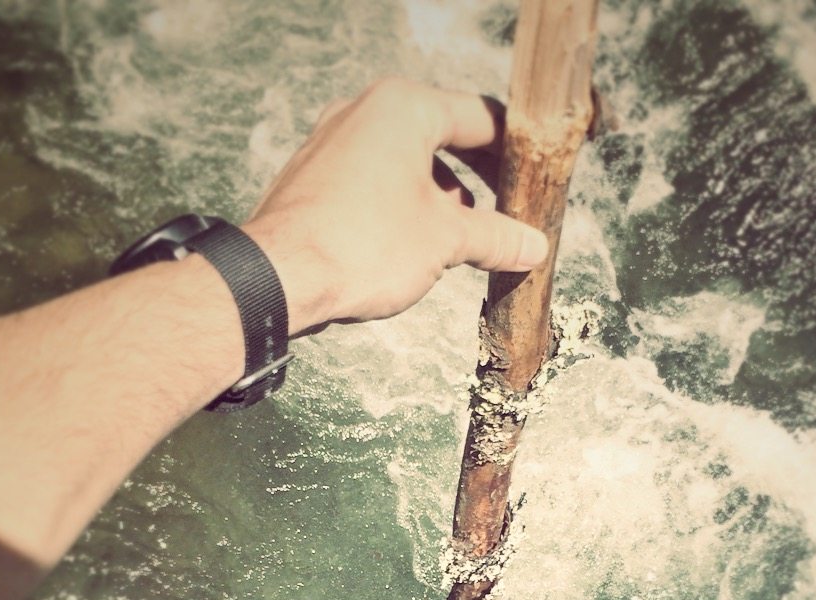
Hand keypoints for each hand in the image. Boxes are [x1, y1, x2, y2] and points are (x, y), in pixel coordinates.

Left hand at [242, 78, 548, 335]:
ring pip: (406, 160)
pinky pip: (374, 179)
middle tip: (508, 209)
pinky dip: (403, 202)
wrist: (279, 277)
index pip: (481, 117)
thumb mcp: (445, 241)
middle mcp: (366, 110)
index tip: (535, 179)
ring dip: (441, 195)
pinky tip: (413, 242)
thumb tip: (532, 245)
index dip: (516, 151)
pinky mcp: (315, 174)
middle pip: (443, 135)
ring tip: (463, 236)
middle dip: (479, 176)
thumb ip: (495, 237)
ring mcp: (335, 140)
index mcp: (405, 107)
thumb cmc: (363, 245)